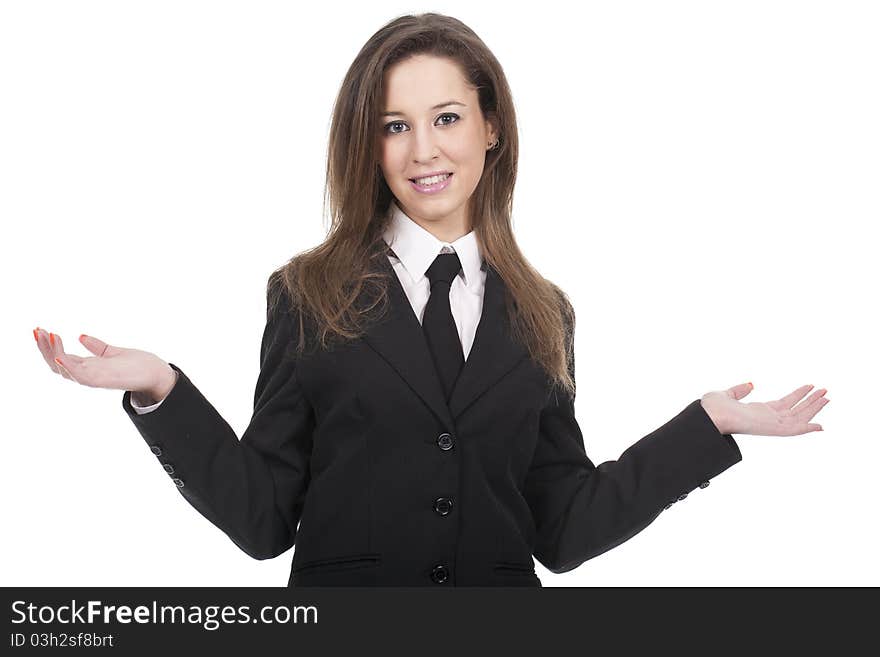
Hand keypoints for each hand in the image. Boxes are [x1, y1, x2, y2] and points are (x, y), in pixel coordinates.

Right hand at [33, 327, 176, 399]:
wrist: (156, 374)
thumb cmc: (137, 365)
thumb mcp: (112, 352)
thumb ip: (97, 347)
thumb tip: (81, 336)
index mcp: (88, 367)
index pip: (60, 358)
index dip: (48, 346)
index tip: (40, 329)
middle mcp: (87, 374)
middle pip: (56, 364)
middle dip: (43, 348)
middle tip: (36, 330)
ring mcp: (93, 378)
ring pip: (63, 369)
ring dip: (52, 353)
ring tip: (48, 334)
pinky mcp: (102, 380)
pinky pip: (80, 376)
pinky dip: (68, 367)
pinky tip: (59, 356)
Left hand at [700, 382, 828, 435]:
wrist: (707, 417)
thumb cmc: (711, 409)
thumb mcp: (728, 394)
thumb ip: (740, 390)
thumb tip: (751, 383)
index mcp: (758, 411)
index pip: (783, 403)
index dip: (797, 395)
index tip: (809, 387)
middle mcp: (766, 419)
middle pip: (795, 410)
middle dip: (810, 401)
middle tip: (826, 391)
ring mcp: (770, 424)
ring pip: (798, 417)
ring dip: (813, 407)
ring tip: (827, 396)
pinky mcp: (771, 429)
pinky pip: (793, 429)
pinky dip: (807, 428)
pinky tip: (820, 426)